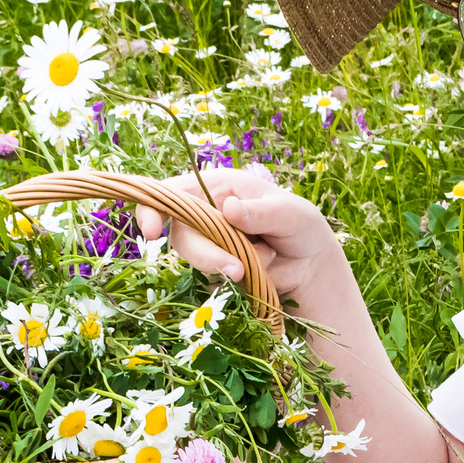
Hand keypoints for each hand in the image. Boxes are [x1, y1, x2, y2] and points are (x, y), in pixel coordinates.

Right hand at [138, 164, 347, 307]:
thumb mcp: (291, 214)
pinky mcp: (216, 267)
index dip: (153, 208)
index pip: (172, 191)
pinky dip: (236, 276)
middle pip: (181, 232)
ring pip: (196, 257)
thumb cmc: (301, 227)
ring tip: (261, 263)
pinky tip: (260, 270)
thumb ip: (261, 212)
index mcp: (220, 186)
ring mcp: (210, 241)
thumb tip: (230, 208)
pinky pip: (213, 275)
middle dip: (205, 253)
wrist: (312, 267)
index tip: (152, 231)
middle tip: (237, 268)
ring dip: (225, 264)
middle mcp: (208, 212)